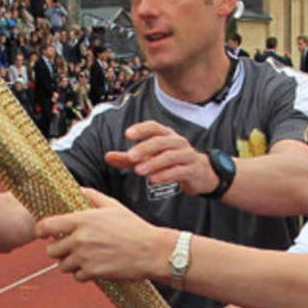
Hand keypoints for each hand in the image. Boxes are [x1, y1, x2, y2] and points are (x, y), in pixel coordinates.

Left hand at [34, 188, 173, 281]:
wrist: (151, 251)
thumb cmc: (133, 227)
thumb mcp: (113, 206)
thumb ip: (92, 196)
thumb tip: (78, 189)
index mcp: (82, 220)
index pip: (46, 226)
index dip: (41, 230)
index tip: (43, 233)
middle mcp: (80, 239)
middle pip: (51, 250)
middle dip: (57, 250)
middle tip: (67, 248)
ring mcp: (85, 257)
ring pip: (62, 265)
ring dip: (69, 263)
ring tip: (82, 258)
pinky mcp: (93, 273)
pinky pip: (76, 276)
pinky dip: (82, 274)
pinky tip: (92, 267)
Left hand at [104, 120, 219, 193]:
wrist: (200, 174)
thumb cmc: (171, 162)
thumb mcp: (149, 158)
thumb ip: (128, 159)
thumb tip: (107, 157)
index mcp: (166, 135)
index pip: (153, 127)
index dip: (141, 129)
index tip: (128, 134)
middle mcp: (177, 141)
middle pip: (160, 141)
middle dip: (144, 148)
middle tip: (130, 157)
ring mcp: (186, 155)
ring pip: (169, 156)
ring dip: (153, 163)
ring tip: (139, 171)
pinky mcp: (192, 169)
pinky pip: (179, 170)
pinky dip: (166, 174)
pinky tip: (154, 179)